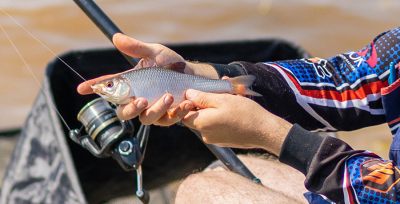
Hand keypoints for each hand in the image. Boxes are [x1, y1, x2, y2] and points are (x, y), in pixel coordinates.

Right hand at [77, 33, 212, 124]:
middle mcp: (138, 99)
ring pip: (146, 119)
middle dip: (130, 109)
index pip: (109, 87)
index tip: (82, 89)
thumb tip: (116, 37)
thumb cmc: (170, 64)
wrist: (192, 76)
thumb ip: (136, 48)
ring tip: (169, 97)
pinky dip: (175, 114)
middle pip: (123, 112)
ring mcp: (152, 110)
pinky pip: (167, 121)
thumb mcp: (154, 53)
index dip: (94, 87)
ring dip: (156, 110)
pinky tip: (182, 104)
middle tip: (141, 100)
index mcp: (131, 84)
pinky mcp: (167, 116)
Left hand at [182, 89, 292, 154]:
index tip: (199, 93)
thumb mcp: (222, 100)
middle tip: (221, 90)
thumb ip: (202, 98)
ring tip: (235, 93)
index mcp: (202, 124)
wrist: (265, 131)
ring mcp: (216, 139)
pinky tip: (239, 102)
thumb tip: (188, 95)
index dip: (190, 103)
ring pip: (212, 117)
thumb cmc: (244, 114)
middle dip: (209, 100)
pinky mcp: (226, 140)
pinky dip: (227, 113)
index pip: (185, 114)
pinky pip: (222, 123)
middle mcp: (206, 134)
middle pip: (200, 115)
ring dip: (221, 104)